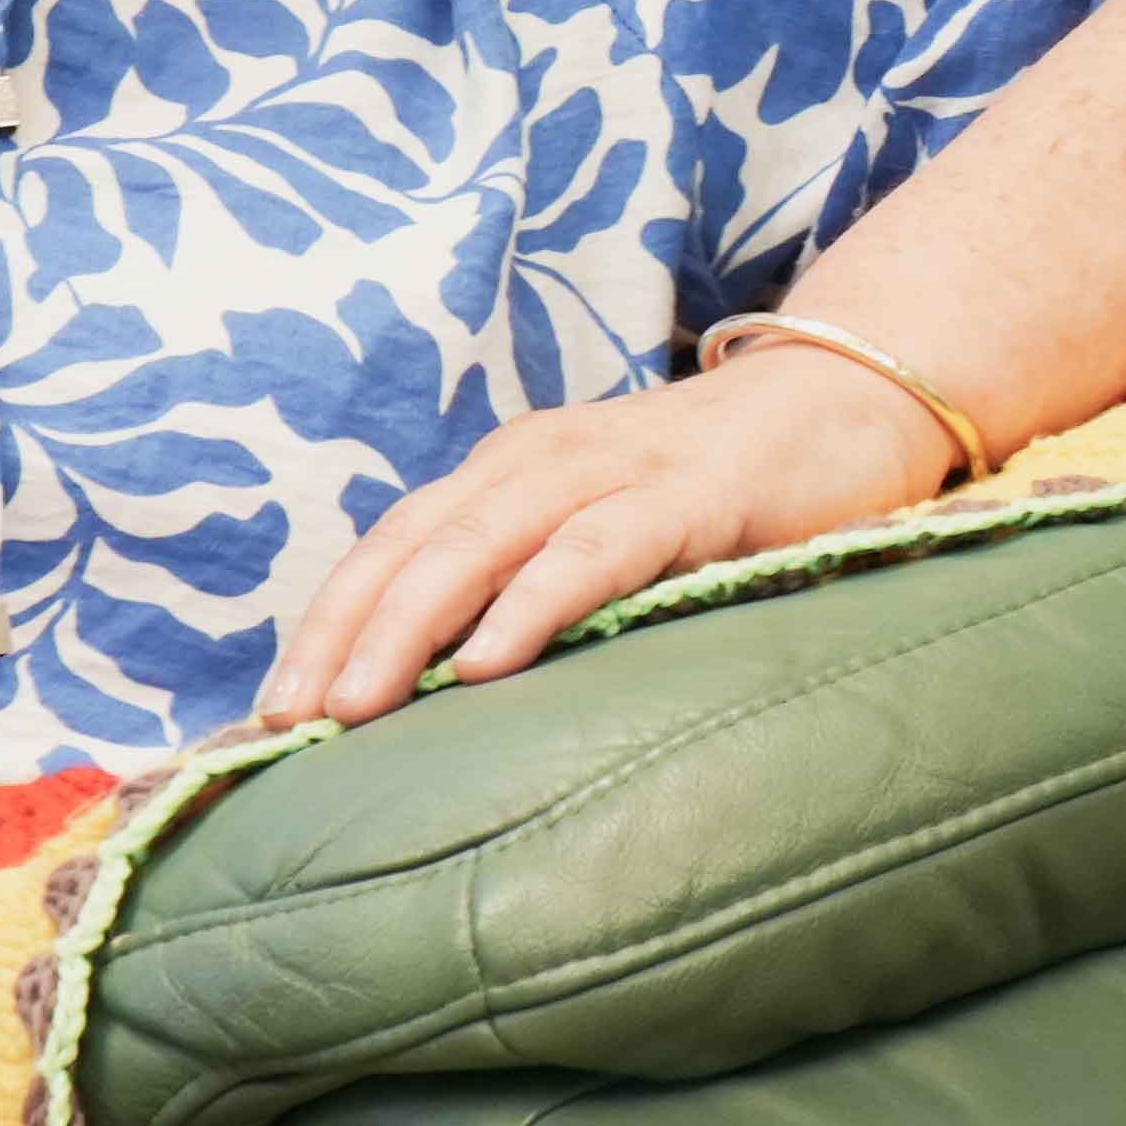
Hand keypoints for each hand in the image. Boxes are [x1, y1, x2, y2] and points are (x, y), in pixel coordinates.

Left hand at [254, 340, 961, 720]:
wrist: (854, 401)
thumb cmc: (725, 491)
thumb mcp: (608, 529)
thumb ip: (536, 582)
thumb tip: (447, 696)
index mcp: (512, 470)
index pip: (391, 545)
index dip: (325, 623)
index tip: (270, 712)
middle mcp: (544, 459)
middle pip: (414, 546)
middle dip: (341, 635)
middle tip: (286, 723)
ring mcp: (616, 470)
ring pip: (482, 545)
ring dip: (408, 628)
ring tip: (356, 707)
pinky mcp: (692, 496)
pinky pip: (594, 552)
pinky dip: (530, 605)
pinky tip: (485, 664)